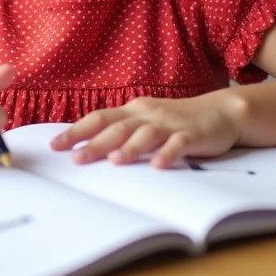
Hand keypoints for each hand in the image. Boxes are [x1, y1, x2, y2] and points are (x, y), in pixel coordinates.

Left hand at [49, 93, 243, 168]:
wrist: (220, 111)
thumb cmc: (176, 120)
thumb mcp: (145, 119)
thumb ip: (121, 129)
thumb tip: (86, 144)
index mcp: (133, 111)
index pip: (99, 118)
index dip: (77, 131)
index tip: (55, 145)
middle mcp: (148, 114)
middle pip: (118, 127)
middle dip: (96, 143)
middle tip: (76, 159)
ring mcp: (170, 124)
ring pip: (147, 135)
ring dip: (130, 148)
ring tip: (115, 161)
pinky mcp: (192, 135)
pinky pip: (179, 144)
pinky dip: (168, 154)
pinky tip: (159, 165)